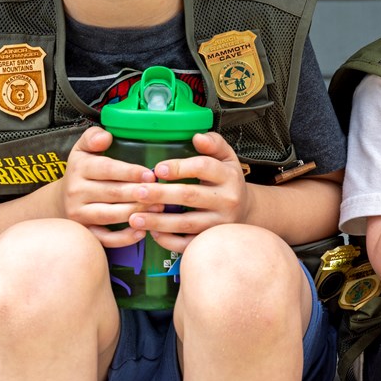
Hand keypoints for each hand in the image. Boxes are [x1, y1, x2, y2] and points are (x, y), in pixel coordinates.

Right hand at [60, 126, 157, 247]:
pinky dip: (123, 238)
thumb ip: (93, 137)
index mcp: (79, 168)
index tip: (150, 175)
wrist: (60, 199)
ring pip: (110, 216)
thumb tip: (105, 136)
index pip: (106, 169)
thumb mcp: (83, 149)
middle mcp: (76, 192)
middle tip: (161, 193)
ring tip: (158, 208)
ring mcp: (79, 214)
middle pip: (111, 193)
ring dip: (136, 213)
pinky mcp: (85, 231)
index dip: (130, 172)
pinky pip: (104, 238)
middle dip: (138, 194)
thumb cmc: (82, 170)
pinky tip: (142, 231)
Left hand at [128, 131, 249, 252]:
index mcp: (228, 176)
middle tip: (137, 192)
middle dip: (161, 194)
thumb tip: (197, 137)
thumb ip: (214, 143)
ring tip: (135, 217)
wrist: (246, 210)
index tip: (157, 169)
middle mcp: (227, 200)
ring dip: (158, 221)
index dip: (179, 167)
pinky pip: (187, 243)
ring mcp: (219, 223)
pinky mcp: (211, 240)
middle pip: (190, 196)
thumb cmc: (228, 180)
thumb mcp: (227, 157)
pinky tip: (152, 232)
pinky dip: (168, 240)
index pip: (203, 167)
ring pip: (186, 223)